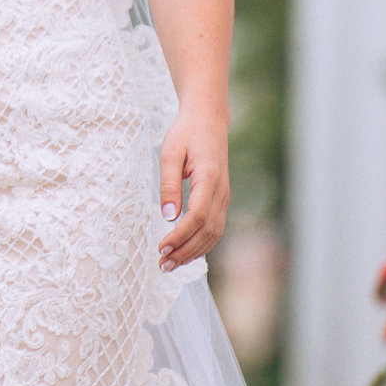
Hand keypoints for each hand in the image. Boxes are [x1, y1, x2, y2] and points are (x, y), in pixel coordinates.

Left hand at [157, 106, 229, 272]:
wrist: (208, 120)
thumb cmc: (186, 133)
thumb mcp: (170, 152)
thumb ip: (169, 184)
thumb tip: (168, 216)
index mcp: (209, 179)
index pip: (198, 216)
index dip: (180, 236)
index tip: (161, 248)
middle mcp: (221, 191)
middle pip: (207, 231)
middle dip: (185, 252)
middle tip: (162, 265)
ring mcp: (224, 197)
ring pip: (214, 234)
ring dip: (193, 252)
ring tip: (170, 265)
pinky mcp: (221, 200)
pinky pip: (215, 228)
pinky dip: (201, 244)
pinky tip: (185, 252)